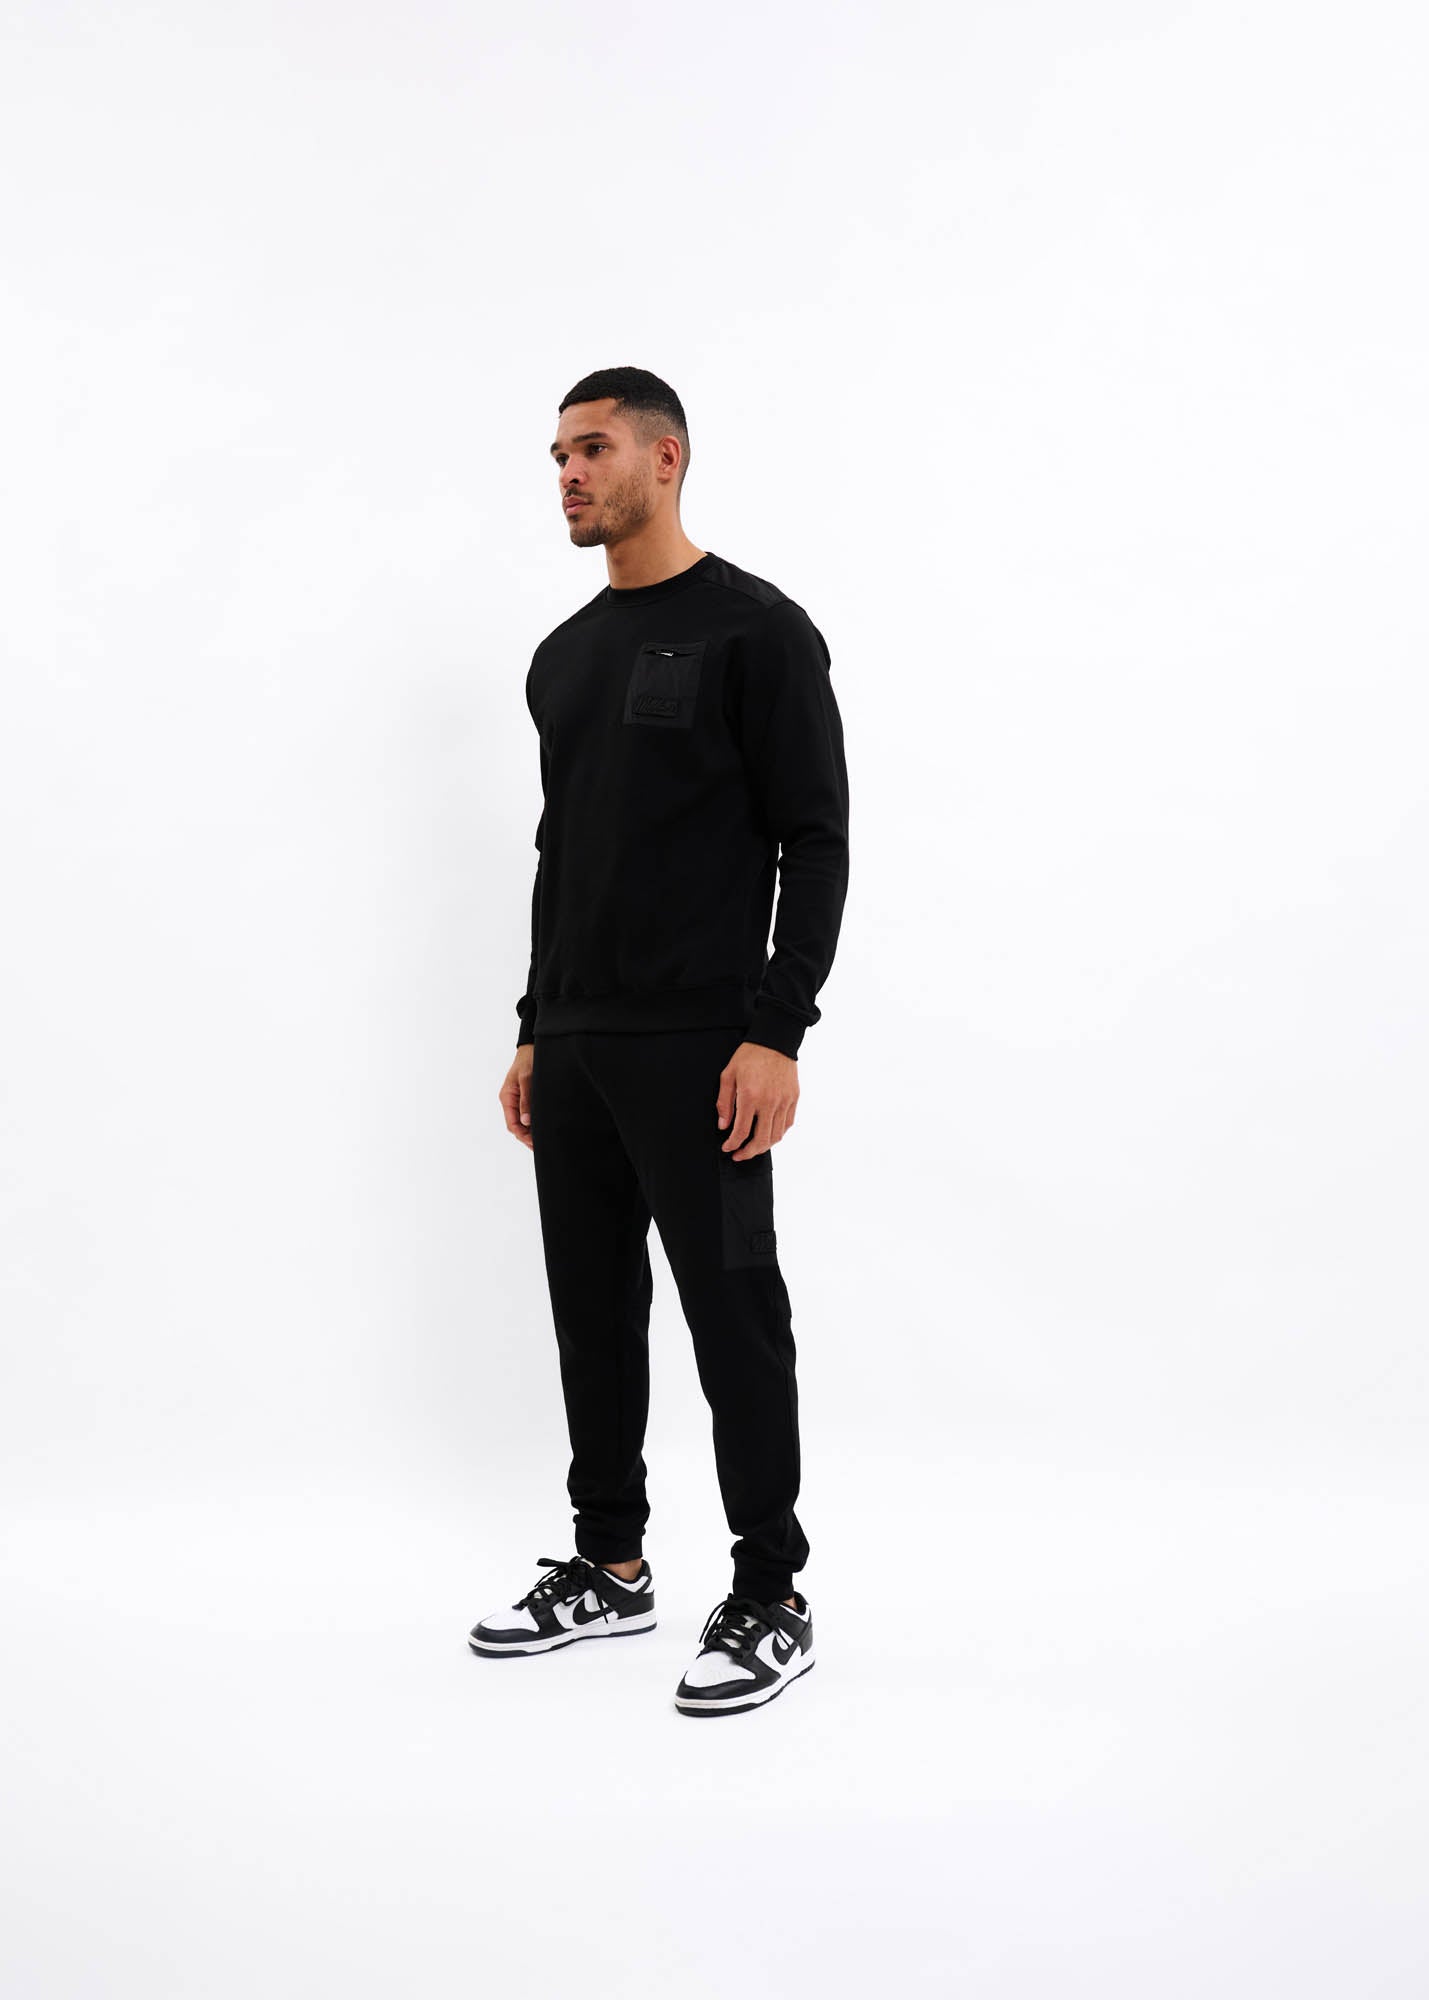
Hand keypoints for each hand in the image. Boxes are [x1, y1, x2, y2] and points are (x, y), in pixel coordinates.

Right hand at [500, 1045, 534, 1150]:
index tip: (534, 1144)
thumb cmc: (529, 1059)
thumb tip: (526, 1121)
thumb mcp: (528, 1078)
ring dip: (531, 1132)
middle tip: (542, 1147)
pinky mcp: (526, 1097)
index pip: (512, 1124)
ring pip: (522, 1122)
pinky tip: (544, 1127)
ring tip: (544, 1141)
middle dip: (527, 1137)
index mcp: (507, 1097)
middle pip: (516, 1126)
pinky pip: (527, 1115)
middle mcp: (511, 1100)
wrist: (533, 1047)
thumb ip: (527, 1099)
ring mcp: (517, 1100)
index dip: (523, 1136)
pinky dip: (534, 1123)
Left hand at [716, 1042, 798, 1158]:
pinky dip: (778, 1134)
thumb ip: (724, 1102)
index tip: (727, 1147)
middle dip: (748, 1153)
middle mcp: (769, 1102)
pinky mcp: (793, 1098)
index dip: (732, 1144)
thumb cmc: (750, 1055)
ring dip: (764, 1146)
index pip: (740, 1131)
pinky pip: (787, 1124)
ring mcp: (783, 1102)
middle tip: (739, 1155)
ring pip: (776, 1135)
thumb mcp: (728, 1074)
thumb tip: (723, 1125)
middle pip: (761, 1140)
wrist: (775, 1040)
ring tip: (753, 1147)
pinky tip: (768, 1134)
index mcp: (750, 1096)